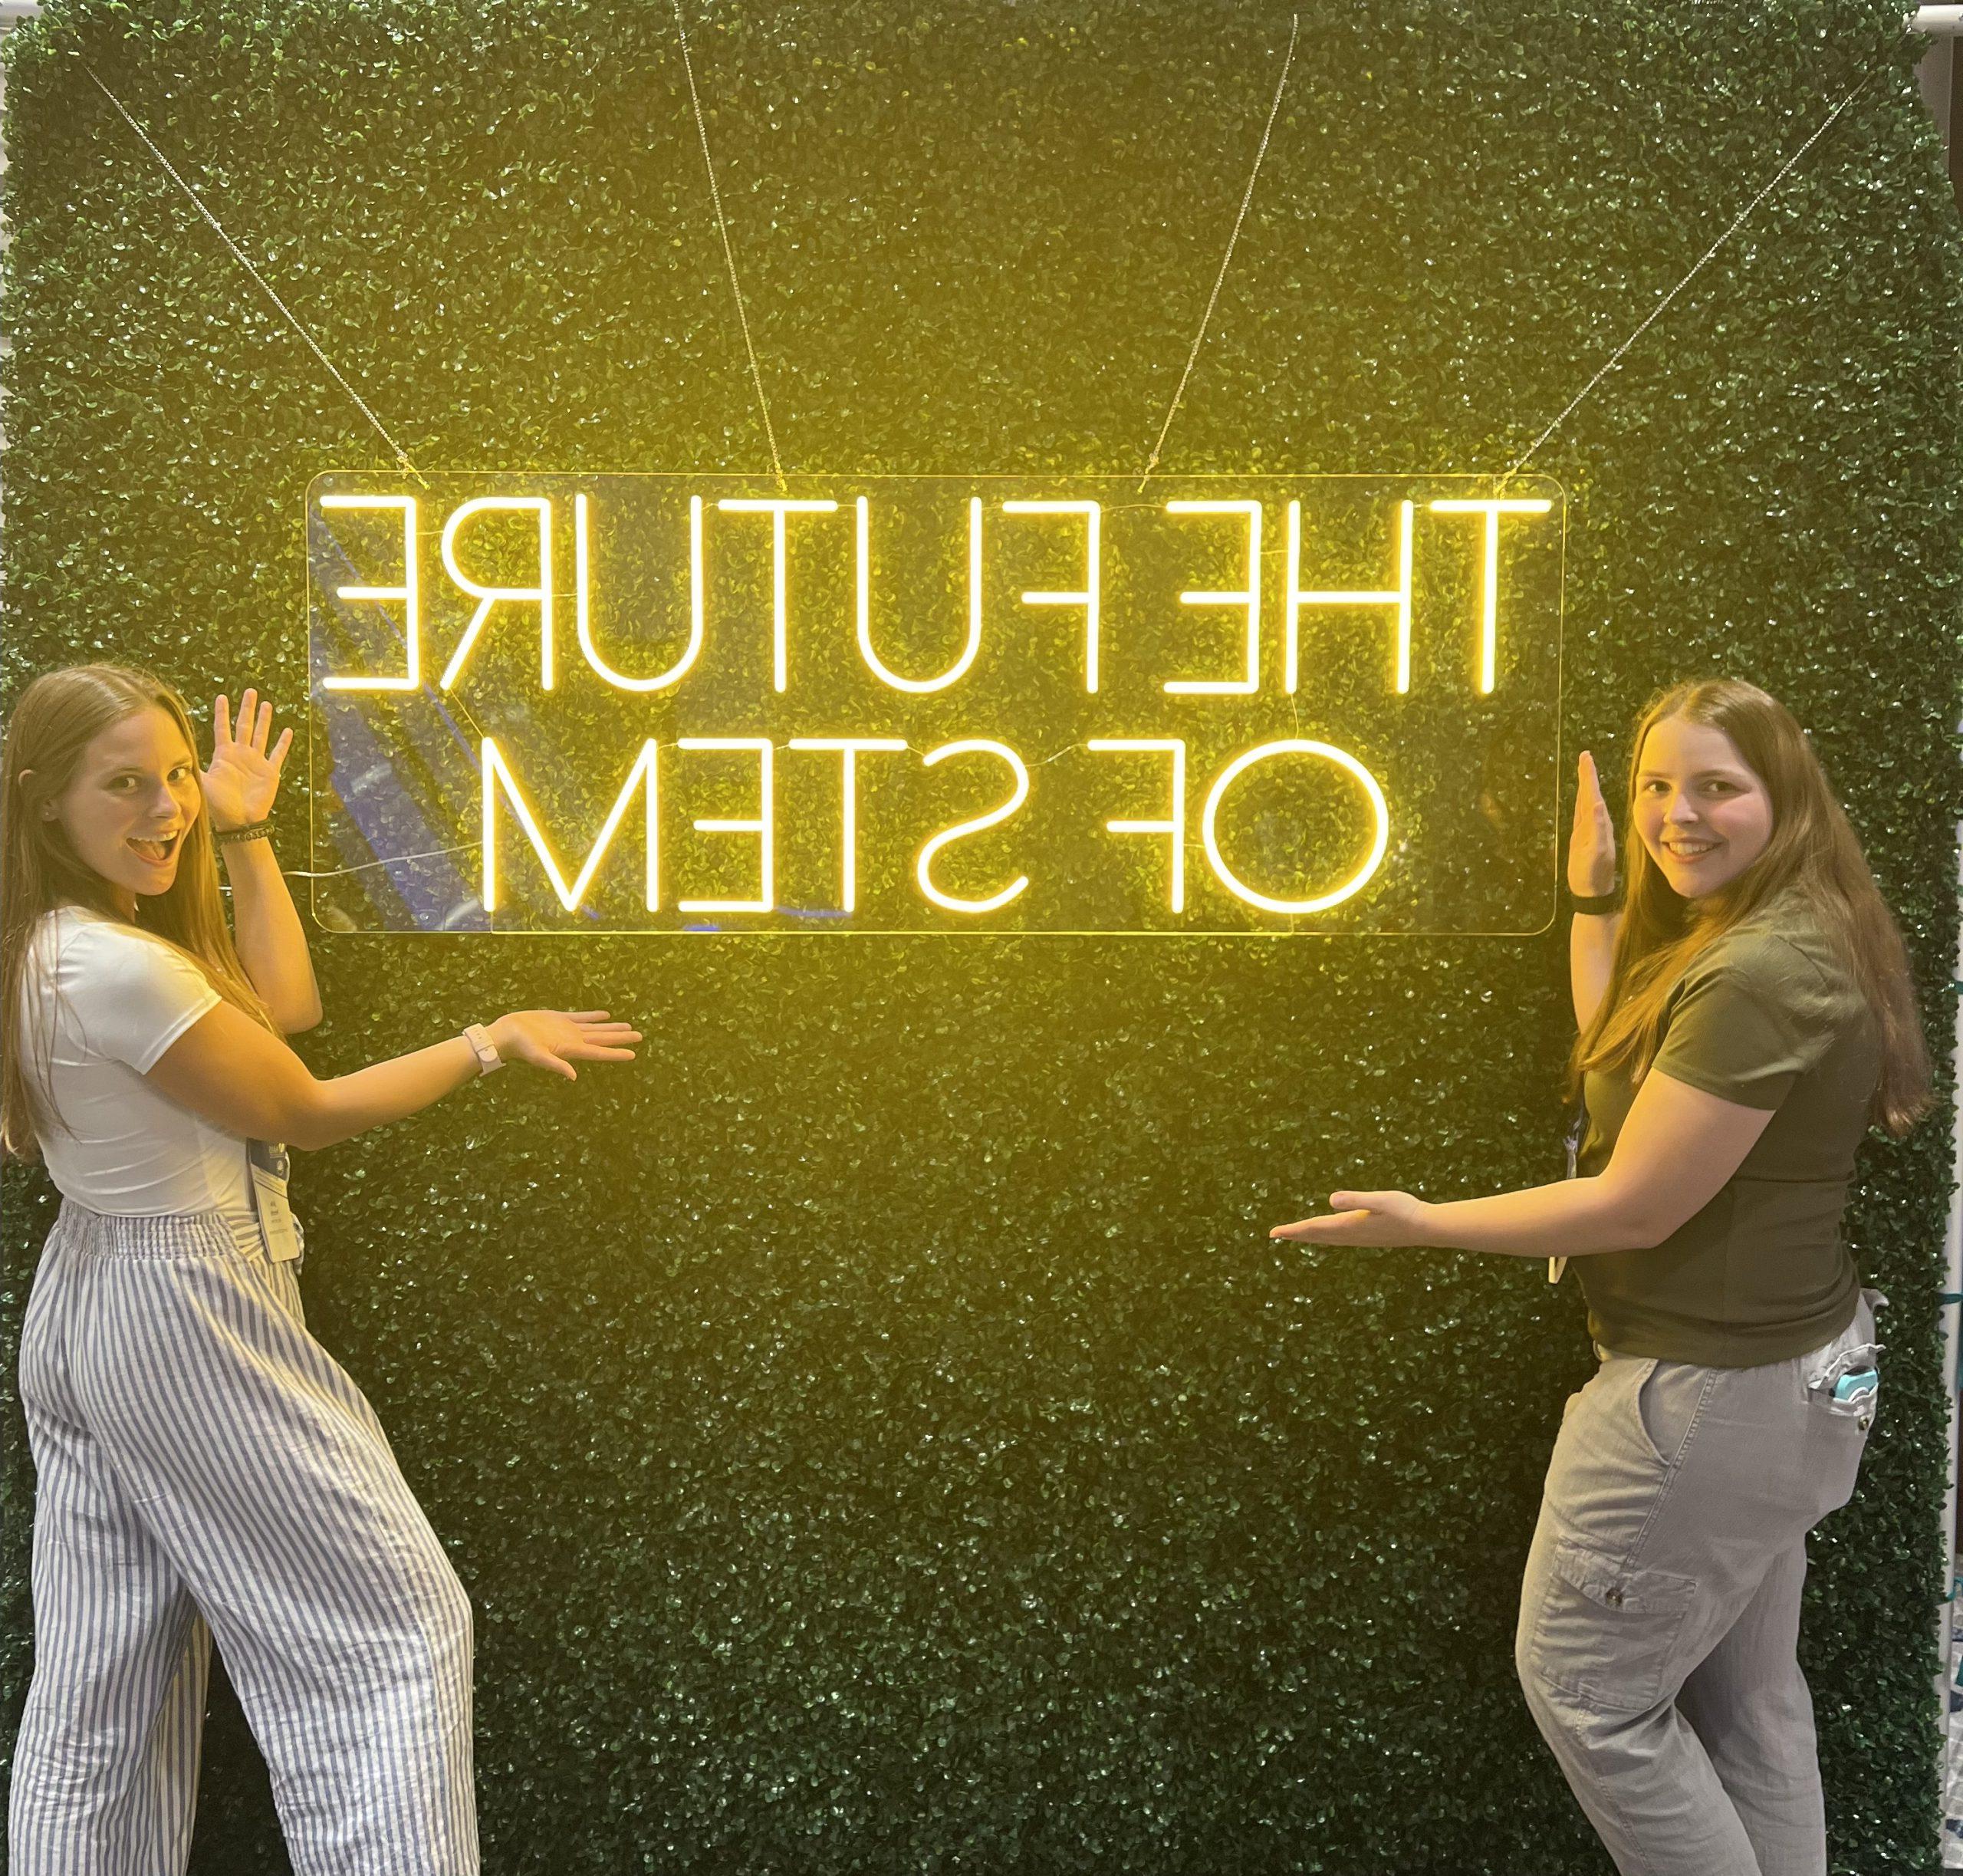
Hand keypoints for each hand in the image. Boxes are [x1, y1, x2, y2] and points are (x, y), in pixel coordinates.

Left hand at [202, 689, 292, 831]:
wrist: (239, 821)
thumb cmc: (218, 804)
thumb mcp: (202, 783)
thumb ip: (192, 767)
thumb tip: (176, 754)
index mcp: (224, 754)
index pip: (222, 728)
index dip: (222, 713)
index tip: (222, 696)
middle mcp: (240, 754)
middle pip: (244, 725)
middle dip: (247, 708)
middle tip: (250, 691)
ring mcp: (256, 761)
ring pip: (261, 735)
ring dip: (264, 720)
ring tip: (266, 704)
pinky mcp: (270, 771)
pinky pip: (278, 754)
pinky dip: (283, 743)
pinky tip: (288, 731)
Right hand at [487, 1010, 641, 1081]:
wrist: (506, 1034)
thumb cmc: (521, 1048)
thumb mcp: (539, 1057)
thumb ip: (557, 1066)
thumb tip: (573, 1077)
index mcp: (571, 1049)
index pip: (599, 1052)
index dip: (616, 1053)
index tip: (633, 1054)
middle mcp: (573, 1040)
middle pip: (602, 1039)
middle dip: (621, 1038)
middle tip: (640, 1036)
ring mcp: (567, 1030)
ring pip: (595, 1028)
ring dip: (611, 1027)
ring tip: (627, 1027)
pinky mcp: (559, 1019)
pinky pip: (581, 1017)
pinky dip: (594, 1016)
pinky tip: (605, 1015)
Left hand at [1269, 1190, 1431, 1246]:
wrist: (1428, 1227)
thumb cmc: (1406, 1210)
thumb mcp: (1380, 1200)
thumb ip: (1355, 1199)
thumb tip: (1330, 1200)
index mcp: (1349, 1225)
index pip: (1314, 1228)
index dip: (1292, 1230)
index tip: (1273, 1233)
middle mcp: (1352, 1235)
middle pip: (1316, 1236)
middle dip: (1295, 1234)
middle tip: (1275, 1234)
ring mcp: (1360, 1238)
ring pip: (1327, 1239)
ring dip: (1310, 1236)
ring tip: (1296, 1235)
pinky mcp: (1369, 1237)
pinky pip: (1339, 1239)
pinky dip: (1326, 1236)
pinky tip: (1329, 1235)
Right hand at [1567, 750, 1615, 896]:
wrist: (1592, 891)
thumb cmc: (1593, 873)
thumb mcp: (1596, 851)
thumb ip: (1598, 828)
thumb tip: (1597, 803)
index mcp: (1599, 822)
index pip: (1593, 793)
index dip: (1589, 775)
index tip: (1586, 757)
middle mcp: (1596, 822)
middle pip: (1590, 793)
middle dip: (1587, 774)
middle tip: (1585, 756)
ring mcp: (1590, 829)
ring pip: (1586, 801)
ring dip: (1586, 785)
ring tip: (1584, 770)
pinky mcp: (1583, 836)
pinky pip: (1582, 813)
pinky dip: (1581, 801)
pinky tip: (1581, 797)